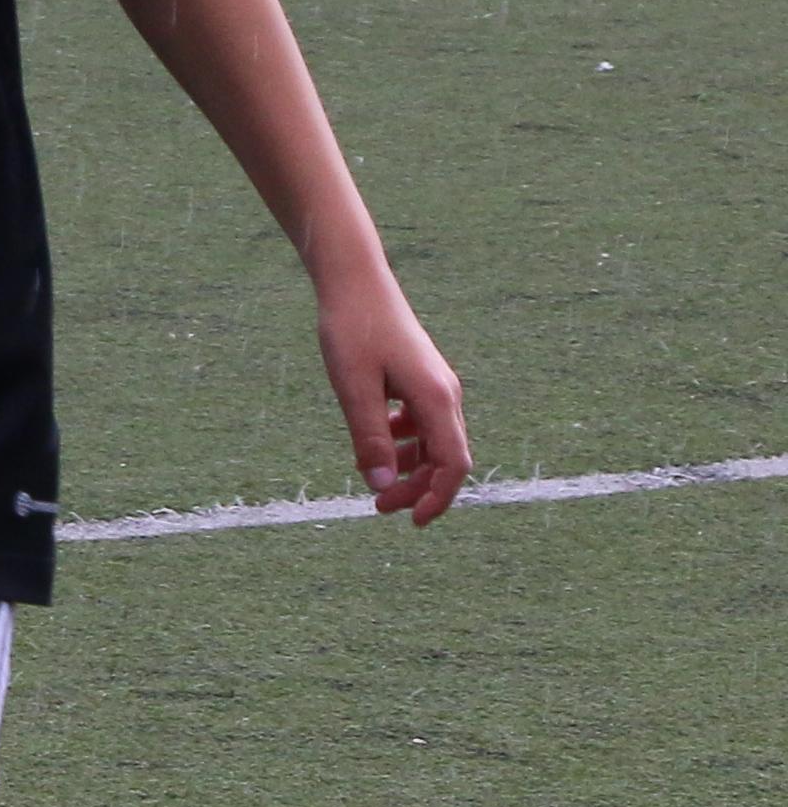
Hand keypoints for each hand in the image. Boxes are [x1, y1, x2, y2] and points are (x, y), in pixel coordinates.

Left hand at [315, 263, 469, 524]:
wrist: (356, 284)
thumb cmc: (353, 331)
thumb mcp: (354, 390)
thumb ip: (369, 439)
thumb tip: (382, 488)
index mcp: (436, 398)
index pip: (453, 463)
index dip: (437, 498)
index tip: (413, 522)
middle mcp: (445, 394)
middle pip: (446, 457)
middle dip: (417, 488)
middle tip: (378, 507)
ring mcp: (435, 385)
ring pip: (433, 441)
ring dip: (409, 467)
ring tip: (374, 481)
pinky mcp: (420, 378)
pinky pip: (421, 422)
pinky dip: (402, 441)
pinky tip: (375, 442)